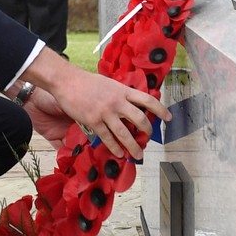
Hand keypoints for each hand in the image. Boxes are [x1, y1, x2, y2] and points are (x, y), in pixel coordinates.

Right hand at [23, 48, 170, 158]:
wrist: (67, 81)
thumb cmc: (86, 81)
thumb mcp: (109, 83)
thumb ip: (120, 93)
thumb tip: (129, 103)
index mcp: (123, 91)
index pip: (148, 100)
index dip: (160, 110)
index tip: (168, 118)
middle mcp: (117, 102)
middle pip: (140, 119)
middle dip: (147, 132)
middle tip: (148, 138)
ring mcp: (106, 112)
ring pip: (125, 133)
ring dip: (133, 146)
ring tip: (138, 154)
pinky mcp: (93, 121)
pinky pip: (107, 138)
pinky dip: (114, 147)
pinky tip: (119, 153)